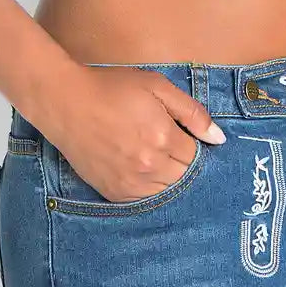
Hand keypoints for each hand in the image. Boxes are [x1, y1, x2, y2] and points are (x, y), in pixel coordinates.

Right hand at [45, 64, 226, 203]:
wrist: (67, 103)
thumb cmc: (112, 88)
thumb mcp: (156, 86)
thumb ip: (192, 112)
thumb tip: (218, 139)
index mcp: (163, 137)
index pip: (197, 155)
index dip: (193, 143)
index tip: (182, 133)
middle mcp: (150, 166)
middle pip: (185, 176)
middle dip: (183, 161)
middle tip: (166, 143)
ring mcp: (131, 183)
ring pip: (167, 192)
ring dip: (167, 176)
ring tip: (152, 153)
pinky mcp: (114, 193)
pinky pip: (145, 200)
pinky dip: (149, 187)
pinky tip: (139, 167)